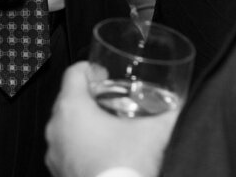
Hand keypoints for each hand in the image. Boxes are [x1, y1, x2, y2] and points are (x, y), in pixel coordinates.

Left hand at [45, 61, 178, 176]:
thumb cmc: (125, 167)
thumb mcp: (153, 134)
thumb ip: (169, 114)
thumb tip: (181, 105)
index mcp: (72, 108)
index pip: (73, 73)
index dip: (89, 69)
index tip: (103, 75)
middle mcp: (56, 127)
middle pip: (67, 99)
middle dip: (88, 97)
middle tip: (108, 99)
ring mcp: (54, 152)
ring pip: (64, 126)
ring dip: (82, 123)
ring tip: (107, 128)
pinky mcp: (58, 171)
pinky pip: (65, 150)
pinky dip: (79, 146)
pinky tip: (101, 152)